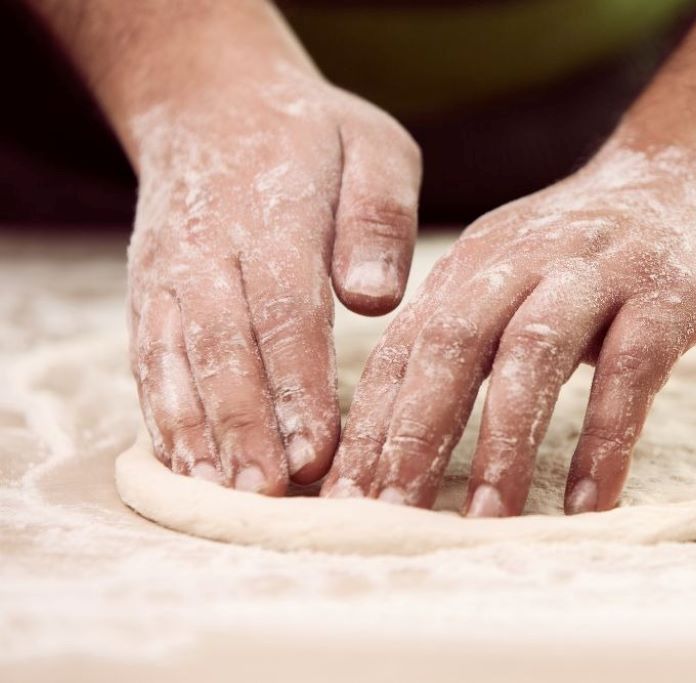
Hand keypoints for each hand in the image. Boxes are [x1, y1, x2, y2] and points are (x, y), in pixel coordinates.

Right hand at [128, 63, 420, 493]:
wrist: (214, 101)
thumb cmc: (316, 138)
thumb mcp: (372, 147)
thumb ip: (377, 217)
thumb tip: (372, 294)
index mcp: (274, 213)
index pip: (285, 310)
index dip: (298, 385)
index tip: (317, 449)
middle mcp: (209, 248)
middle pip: (224, 347)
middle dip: (246, 427)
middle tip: (270, 496)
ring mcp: (169, 272)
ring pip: (177, 360)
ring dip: (198, 433)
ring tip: (222, 497)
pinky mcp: (150, 291)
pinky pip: (149, 357)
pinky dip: (162, 413)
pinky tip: (182, 465)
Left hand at [320, 141, 695, 514]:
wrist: (690, 175)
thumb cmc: (585, 255)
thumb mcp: (509, 276)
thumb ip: (459, 337)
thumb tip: (392, 436)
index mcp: (473, 265)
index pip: (406, 348)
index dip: (371, 423)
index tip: (345, 496)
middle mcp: (523, 261)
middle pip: (453, 345)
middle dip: (416, 434)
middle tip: (393, 515)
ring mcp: (596, 273)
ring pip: (534, 354)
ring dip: (505, 441)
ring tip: (487, 520)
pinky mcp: (666, 295)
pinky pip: (631, 373)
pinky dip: (605, 440)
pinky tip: (589, 502)